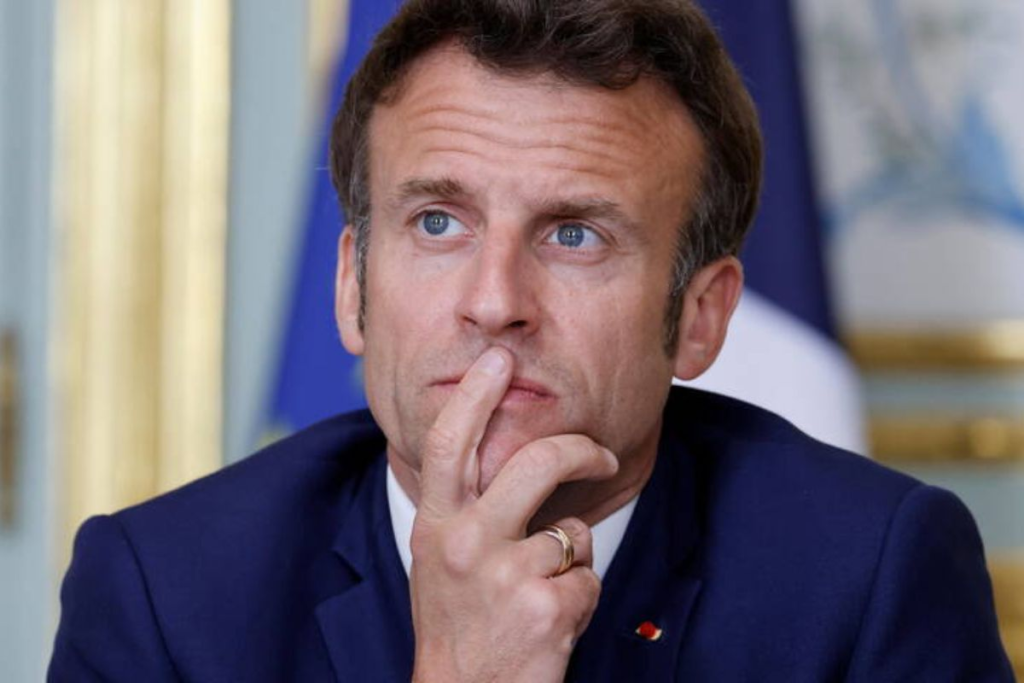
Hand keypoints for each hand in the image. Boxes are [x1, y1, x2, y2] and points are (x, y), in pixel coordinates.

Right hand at [409, 347, 618, 682]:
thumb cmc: (458, 624)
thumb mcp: (440, 557)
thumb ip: (464, 507)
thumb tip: (501, 449)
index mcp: (435, 524)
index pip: (452, 442)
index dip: (477, 394)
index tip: (499, 361)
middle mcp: (464, 542)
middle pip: (535, 463)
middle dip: (581, 450)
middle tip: (603, 456)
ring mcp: (505, 574)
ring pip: (572, 530)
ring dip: (569, 562)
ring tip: (537, 595)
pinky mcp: (546, 606)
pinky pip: (587, 577)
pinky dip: (579, 599)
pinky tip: (549, 623)